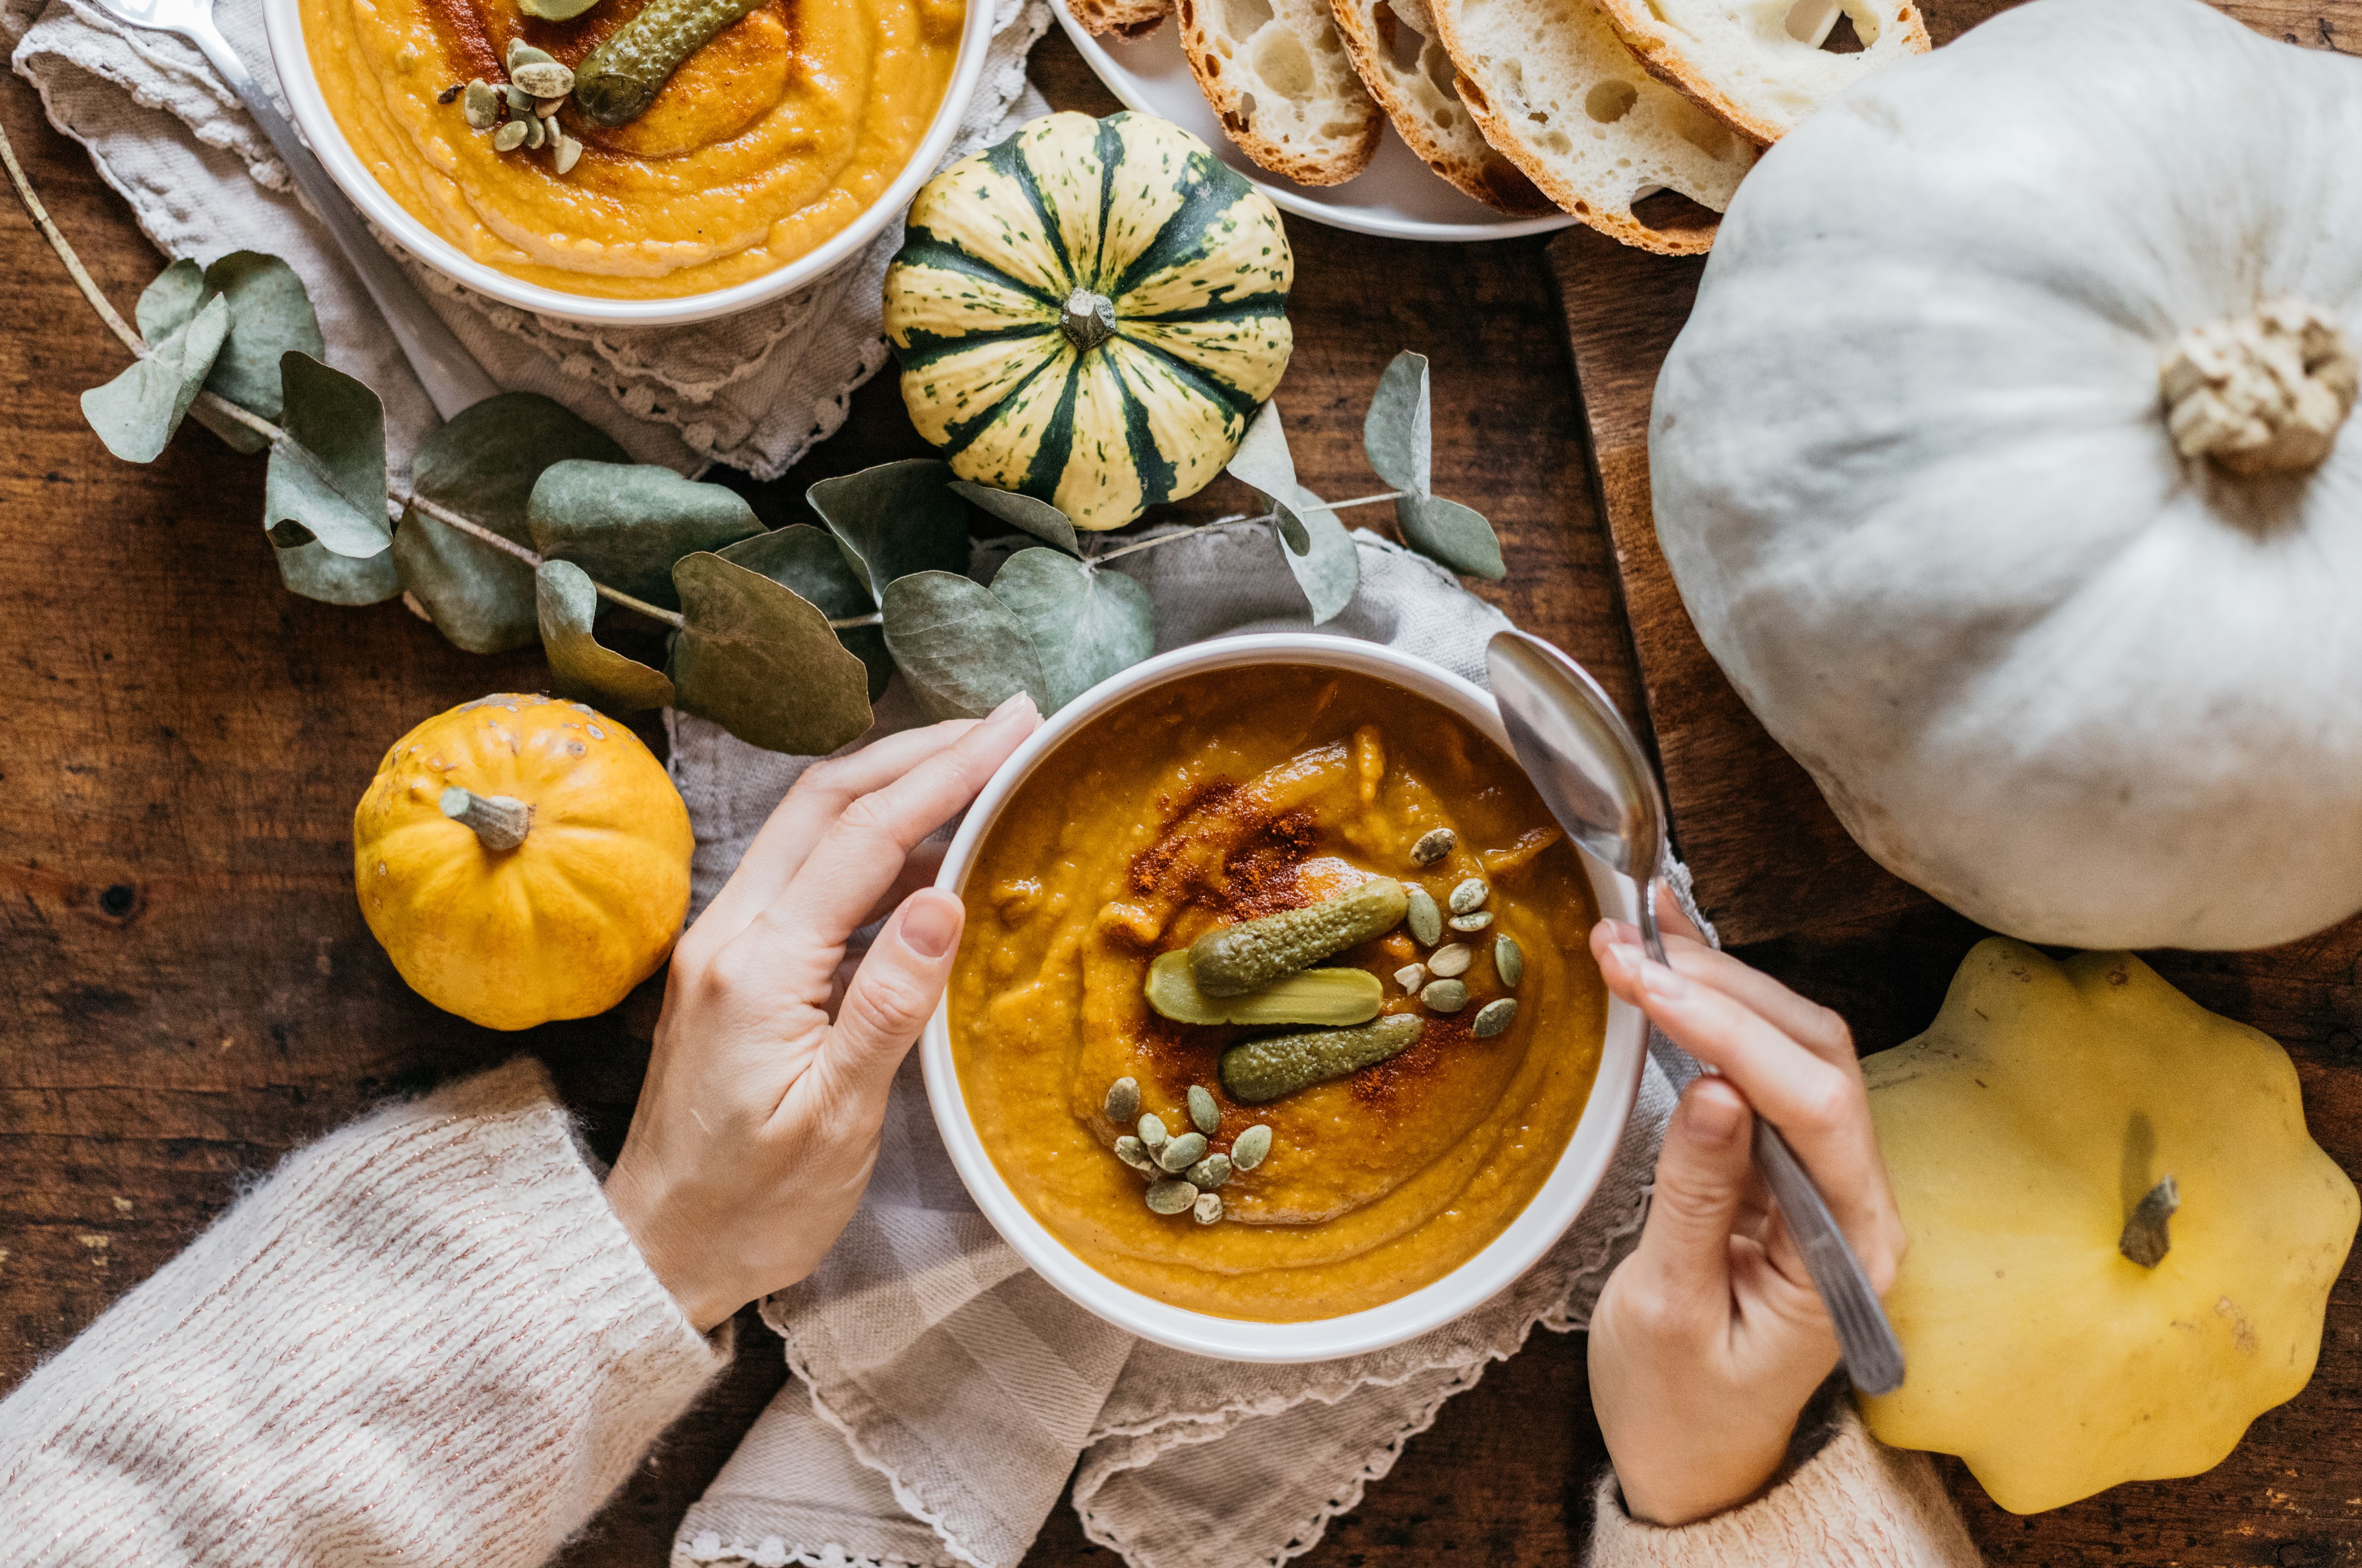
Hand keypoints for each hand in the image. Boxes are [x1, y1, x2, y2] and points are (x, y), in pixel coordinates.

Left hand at [605, 694, 1039, 1330]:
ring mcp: (726, 945)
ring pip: (812, 828)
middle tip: (1007, 721)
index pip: (864, 836)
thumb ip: (887, 1006)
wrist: (658, 1253)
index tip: (1015, 731)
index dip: (946, 774)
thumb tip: (941, 899)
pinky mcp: (735, 967)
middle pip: (827, 801)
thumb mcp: (834, 1119)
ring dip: (896, 784)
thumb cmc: (750, 1206)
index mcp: (756, 966)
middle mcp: (730, 935)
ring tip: (980, 763)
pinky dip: (873, 841)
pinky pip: (808, 875)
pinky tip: (928, 849)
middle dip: (920, 750)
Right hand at [1585, 892, 1906, 1524]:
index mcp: (1851, 1249)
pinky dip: (1715, 1012)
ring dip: (1717, 985)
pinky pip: (1760, 1073)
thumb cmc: (1679, 1409)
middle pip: (1813, 1058)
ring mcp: (1822, 1183)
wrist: (1692, 1466)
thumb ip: (1696, 1198)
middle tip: (1626, 941)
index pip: (1809, 1106)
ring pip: (1793, 1051)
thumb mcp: (1670, 1312)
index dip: (1730, 1033)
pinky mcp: (1779, 1171)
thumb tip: (1711, 1087)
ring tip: (1637, 932)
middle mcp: (1856, 1203)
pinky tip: (1673, 961)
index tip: (1649, 984)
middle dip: (1721, 989)